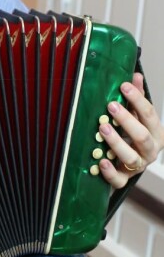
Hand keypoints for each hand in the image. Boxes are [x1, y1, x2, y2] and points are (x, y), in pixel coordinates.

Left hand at [98, 73, 163, 188]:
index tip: (123, 86)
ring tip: (102, 129)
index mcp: (156, 133)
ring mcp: (137, 167)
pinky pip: (118, 179)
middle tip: (110, 106)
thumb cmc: (130, 137)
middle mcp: (149, 151)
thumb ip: (135, 99)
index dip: (138, 99)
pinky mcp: (123, 180)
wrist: (124, 167)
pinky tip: (101, 162)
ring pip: (131, 157)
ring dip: (117, 142)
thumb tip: (135, 75)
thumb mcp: (135, 117)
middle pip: (143, 136)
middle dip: (127, 121)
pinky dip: (110, 172)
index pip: (150, 115)